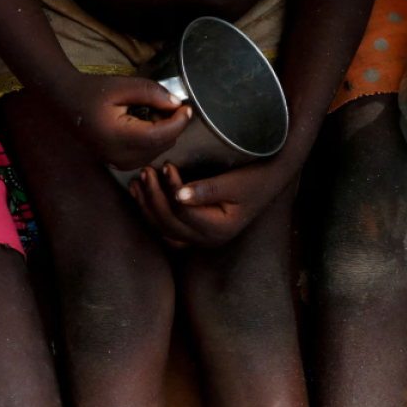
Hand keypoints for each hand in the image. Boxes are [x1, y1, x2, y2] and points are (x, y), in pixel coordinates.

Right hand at [49, 74, 194, 170]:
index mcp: (119, 136)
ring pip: (157, 152)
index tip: (186, 107)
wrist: (66, 103)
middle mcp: (119, 155)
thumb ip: (152, 93)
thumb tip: (177, 104)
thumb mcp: (123, 85)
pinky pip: (146, 156)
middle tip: (162, 105)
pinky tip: (142, 125)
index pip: (161, 135)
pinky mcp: (118, 164)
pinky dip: (152, 142)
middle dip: (170, 126)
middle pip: (162, 146)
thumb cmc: (92, 91)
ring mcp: (118, 163)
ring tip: (149, 114)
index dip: (179, 122)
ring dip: (161, 134)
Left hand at [127, 162, 279, 248]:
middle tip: (145, 172)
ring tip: (137, 184)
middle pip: (169, 223)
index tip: (166, 166)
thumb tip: (178, 194)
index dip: (170, 189)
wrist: (269, 181)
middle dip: (153, 197)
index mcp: (218, 229)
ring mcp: (199, 239)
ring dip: (146, 208)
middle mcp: (207, 240)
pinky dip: (152, 216)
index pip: (184, 212)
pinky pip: (166, 231)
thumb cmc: (254, 178)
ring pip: (163, 230)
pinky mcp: (194, 233)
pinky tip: (143, 200)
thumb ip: (207, 189)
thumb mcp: (235, 182)